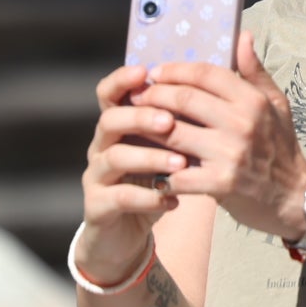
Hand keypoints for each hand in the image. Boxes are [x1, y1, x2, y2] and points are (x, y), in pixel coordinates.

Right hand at [81, 63, 190, 281]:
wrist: (127, 233)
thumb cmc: (153, 182)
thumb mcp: (166, 150)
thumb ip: (180, 122)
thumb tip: (209, 87)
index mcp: (117, 126)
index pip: (110, 93)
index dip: (122, 80)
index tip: (145, 72)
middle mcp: (102, 146)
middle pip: (110, 120)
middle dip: (141, 117)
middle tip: (170, 121)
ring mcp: (97, 177)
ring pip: (115, 158)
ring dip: (149, 157)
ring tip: (181, 163)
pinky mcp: (97, 207)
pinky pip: (120, 198)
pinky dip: (148, 198)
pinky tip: (173, 199)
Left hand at [131, 31, 305, 242]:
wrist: (294, 197)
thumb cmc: (281, 147)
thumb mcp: (276, 104)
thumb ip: (254, 71)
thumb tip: (242, 36)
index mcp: (252, 100)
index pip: (205, 74)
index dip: (175, 70)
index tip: (155, 73)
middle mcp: (241, 124)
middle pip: (184, 99)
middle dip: (154, 94)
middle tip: (137, 96)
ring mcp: (229, 154)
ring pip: (173, 133)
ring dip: (148, 128)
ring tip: (134, 124)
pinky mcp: (219, 184)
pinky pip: (177, 172)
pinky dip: (159, 168)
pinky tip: (148, 164)